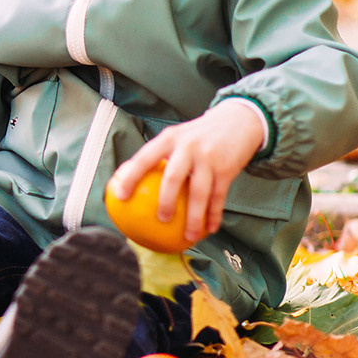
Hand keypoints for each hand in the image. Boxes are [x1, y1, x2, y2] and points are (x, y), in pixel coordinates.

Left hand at [108, 105, 266, 244]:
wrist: (237, 121)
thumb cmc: (198, 135)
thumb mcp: (176, 137)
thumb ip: (157, 156)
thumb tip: (128, 180)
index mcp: (169, 139)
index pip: (144, 158)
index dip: (130, 177)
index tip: (120, 196)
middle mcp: (187, 147)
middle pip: (173, 177)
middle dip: (166, 200)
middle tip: (161, 219)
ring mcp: (208, 158)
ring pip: (199, 193)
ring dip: (194, 218)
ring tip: (189, 237)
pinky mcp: (226, 169)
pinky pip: (218, 197)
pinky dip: (214, 215)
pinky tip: (210, 229)